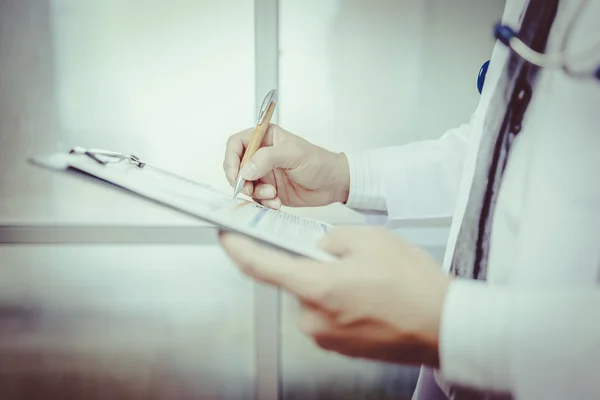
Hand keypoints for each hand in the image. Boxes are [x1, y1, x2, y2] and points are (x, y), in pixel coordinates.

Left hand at [219, 226, 451, 366]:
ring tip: (367, 278)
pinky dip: (340, 300)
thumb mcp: (371, 240)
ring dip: (330, 282)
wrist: (445, 326)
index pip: (259, 267)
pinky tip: (368, 295)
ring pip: (314, 296)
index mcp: (316, 288)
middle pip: (295, 280)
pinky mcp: (339, 347)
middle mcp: (313, 318)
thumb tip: (320, 246)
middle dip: (312, 263)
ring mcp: (326, 337)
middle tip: (344, 255)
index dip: (237, 248)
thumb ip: (332, 238)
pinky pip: (328, 314)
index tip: (226, 235)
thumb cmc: (414, 286)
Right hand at [223, 124, 349, 208]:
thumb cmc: (319, 162)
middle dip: (241, 180)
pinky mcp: (269, 189)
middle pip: (236, 167)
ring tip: (272, 194)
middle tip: (250, 189)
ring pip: (245, 184)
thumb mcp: (294, 154)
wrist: (333, 184)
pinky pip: (256, 198)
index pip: (237, 144)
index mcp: (266, 137)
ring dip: (256, 193)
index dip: (231, 159)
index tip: (236, 174)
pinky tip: (277, 202)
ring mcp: (264, 173)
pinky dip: (264, 202)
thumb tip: (245, 169)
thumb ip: (267, 158)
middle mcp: (262, 154)